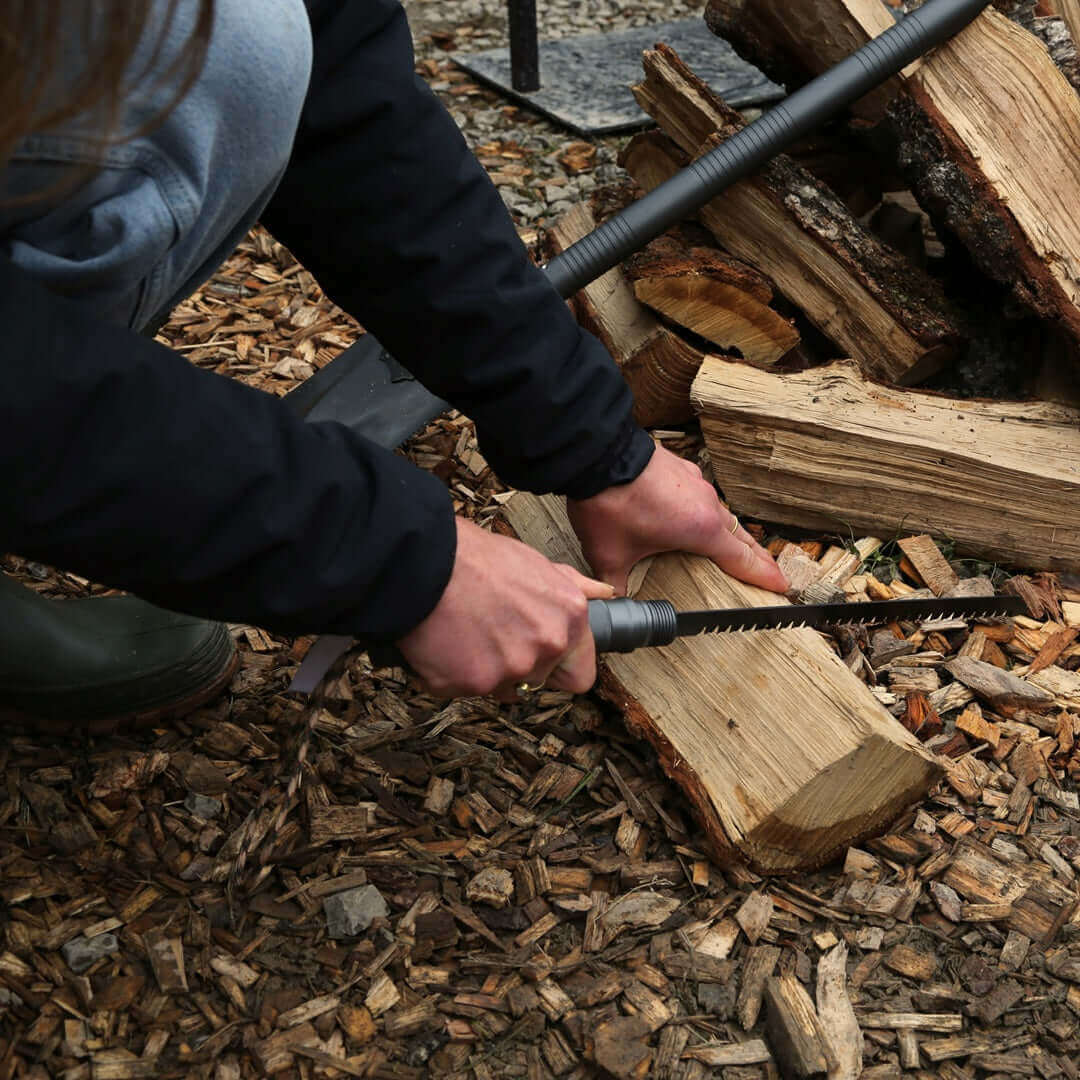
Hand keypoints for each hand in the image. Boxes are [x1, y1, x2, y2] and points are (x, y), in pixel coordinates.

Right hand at [397, 517, 613, 699]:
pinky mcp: (472, 684)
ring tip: (464, 631)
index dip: (557, 669)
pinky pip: (463, 689)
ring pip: (499, 687)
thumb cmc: (477, 558)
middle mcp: (547, 647)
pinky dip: (450, 672)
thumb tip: (603, 593)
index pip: (579, 676)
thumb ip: (572, 586)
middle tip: (488, 631)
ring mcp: (511, 669)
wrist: (425, 560)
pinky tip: (444, 641)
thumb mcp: (536, 563)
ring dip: (483, 668)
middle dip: (514, 664)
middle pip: (535, 681)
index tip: (538, 655)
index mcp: (569, 619)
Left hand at [567, 443, 788, 595]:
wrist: (596, 455)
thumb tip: (614, 603)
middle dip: (755, 556)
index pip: (742, 559)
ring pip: (720, 513)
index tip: (782, 587)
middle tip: (770, 571)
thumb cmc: (609, 504)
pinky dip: (703, 511)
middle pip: (739, 536)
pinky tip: (691, 516)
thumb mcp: (610, 556)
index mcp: (701, 528)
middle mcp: (705, 503)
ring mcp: (694, 482)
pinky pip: (700, 496)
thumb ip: (617, 584)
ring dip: (728, 532)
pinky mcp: (678, 468)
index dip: (763, 576)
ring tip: (732, 547)